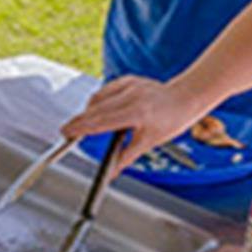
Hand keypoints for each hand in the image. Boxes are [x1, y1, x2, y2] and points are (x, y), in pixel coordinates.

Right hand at [61, 75, 206, 179]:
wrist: (185, 97)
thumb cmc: (171, 120)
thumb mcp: (149, 142)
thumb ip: (126, 156)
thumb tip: (112, 172)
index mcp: (137, 112)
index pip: (101, 121)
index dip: (82, 127)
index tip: (67, 133)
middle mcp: (131, 95)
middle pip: (95, 109)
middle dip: (79, 121)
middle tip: (66, 131)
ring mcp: (129, 85)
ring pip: (98, 98)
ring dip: (88, 111)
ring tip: (83, 125)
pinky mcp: (129, 79)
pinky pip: (106, 90)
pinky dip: (98, 101)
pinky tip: (97, 111)